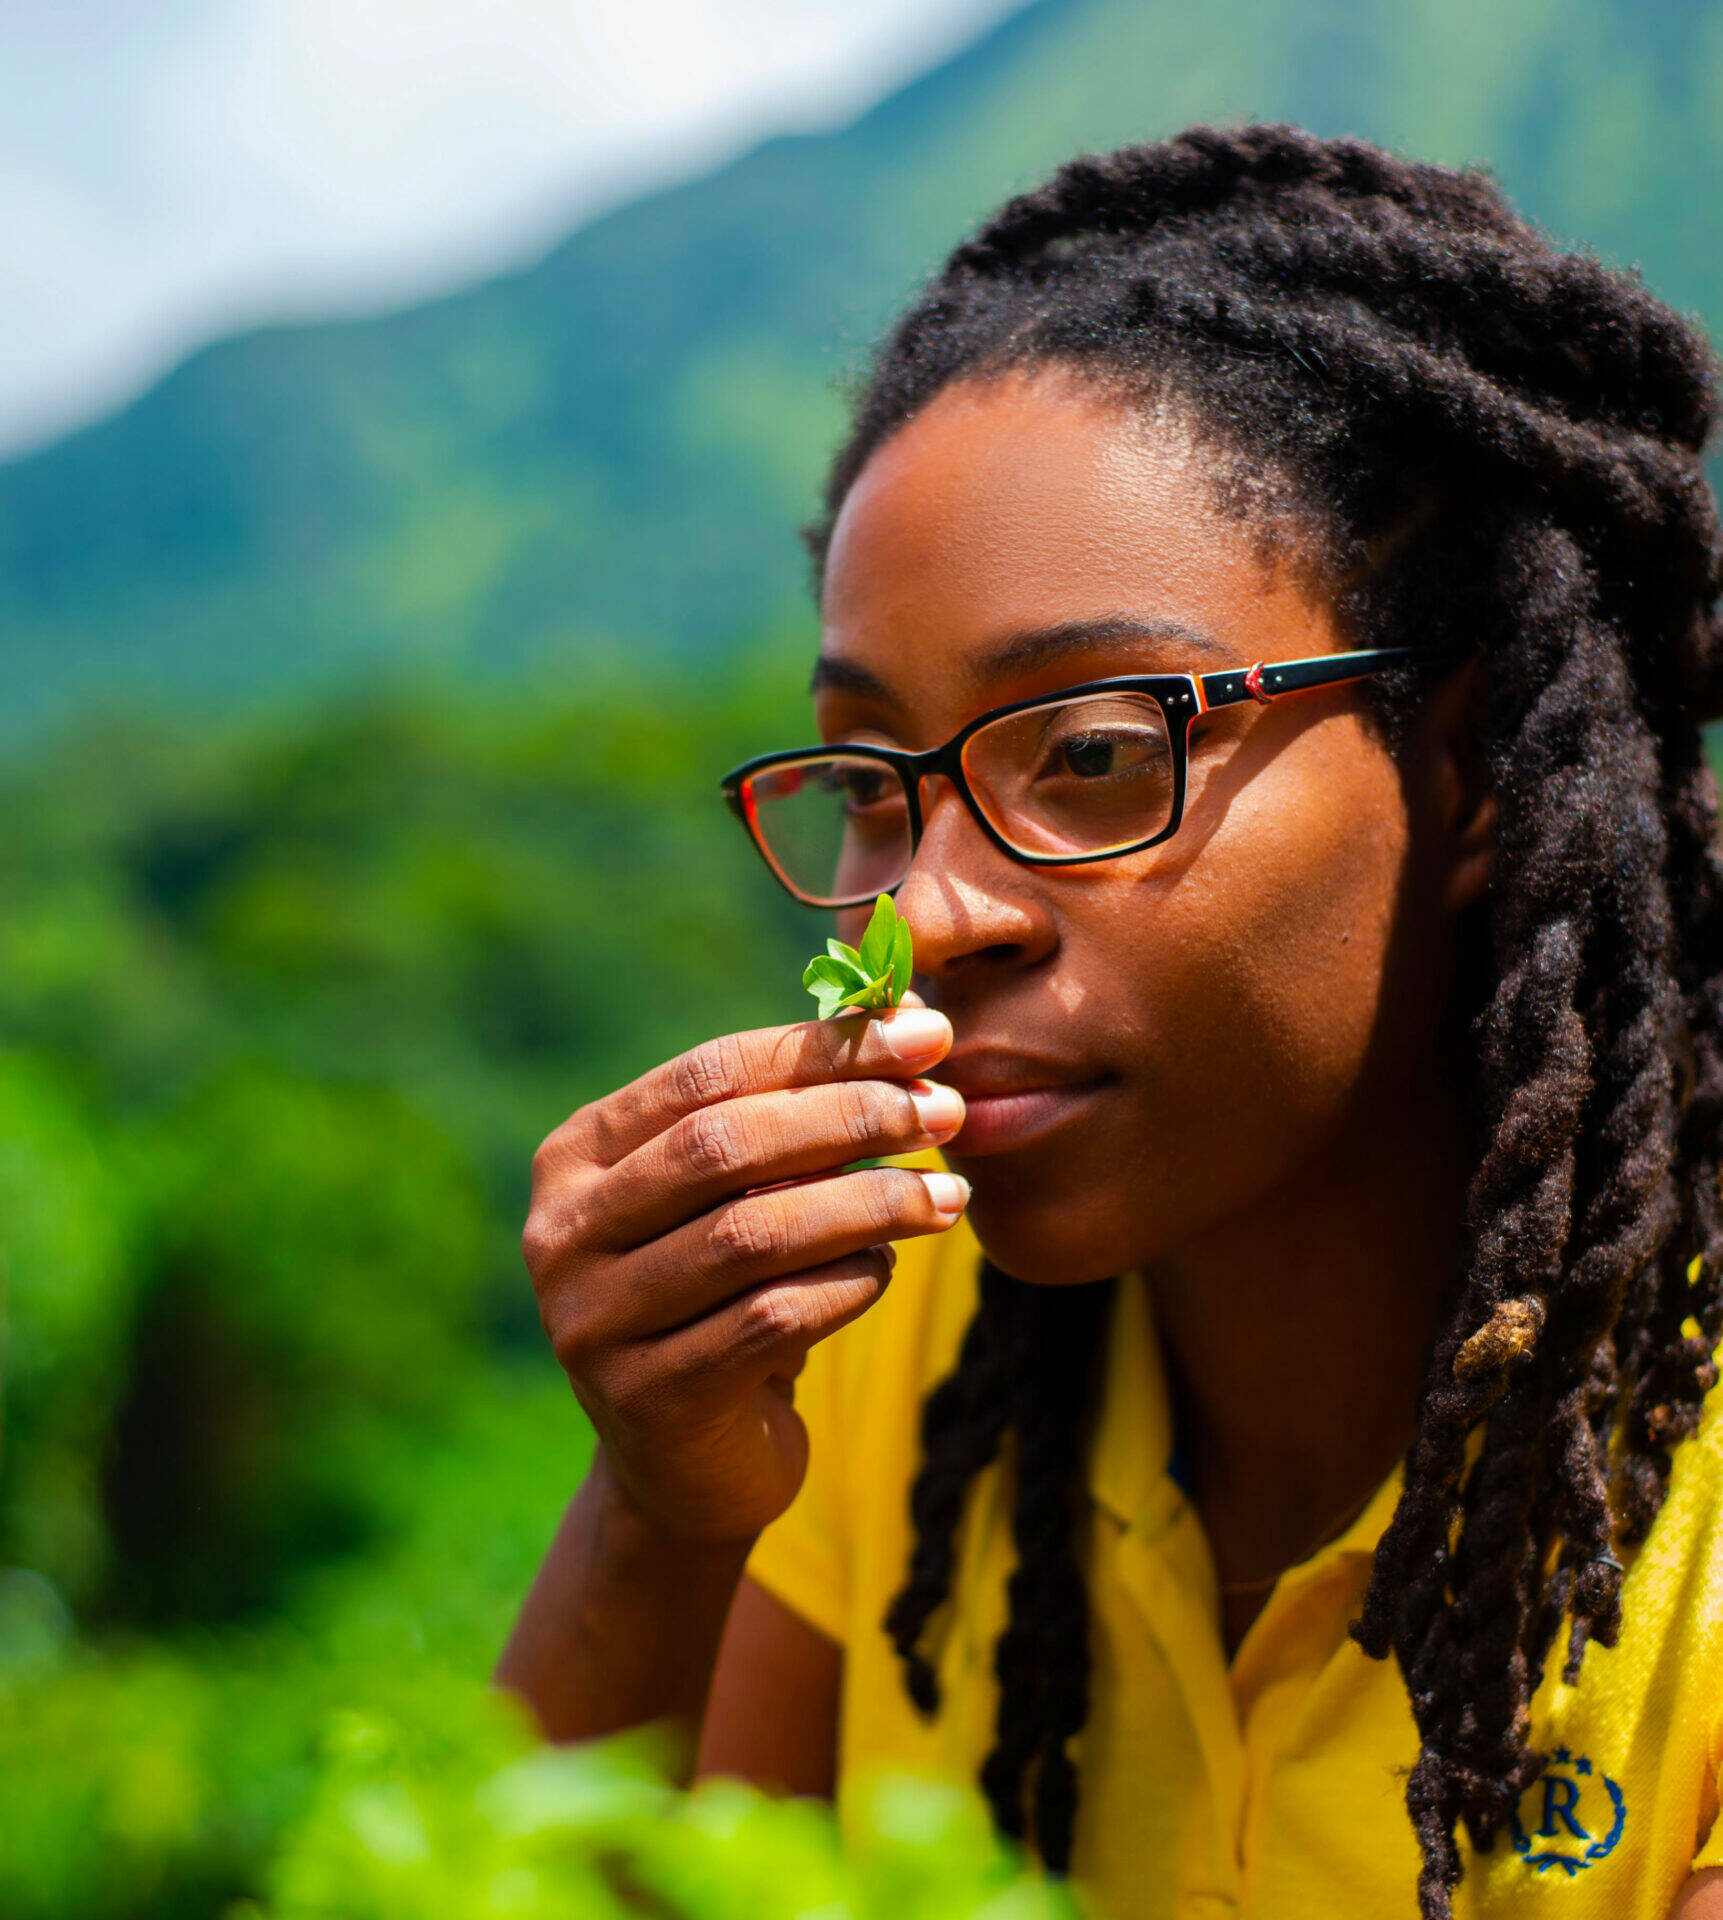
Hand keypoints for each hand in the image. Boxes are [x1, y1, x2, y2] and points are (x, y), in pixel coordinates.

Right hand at [523, 1004, 967, 1545]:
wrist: (688, 1465)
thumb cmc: (728, 1294)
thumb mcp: (745, 1194)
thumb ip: (799, 1109)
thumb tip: (911, 1015)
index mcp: (576, 1156)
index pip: (708, 1074)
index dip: (823, 1050)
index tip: (928, 1034)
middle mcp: (563, 1234)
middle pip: (725, 1147)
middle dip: (850, 1118)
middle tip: (946, 1113)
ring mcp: (593, 1321)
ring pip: (753, 1235)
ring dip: (868, 1204)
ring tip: (945, 1197)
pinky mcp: (647, 1399)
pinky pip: (771, 1320)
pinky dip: (848, 1283)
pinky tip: (891, 1266)